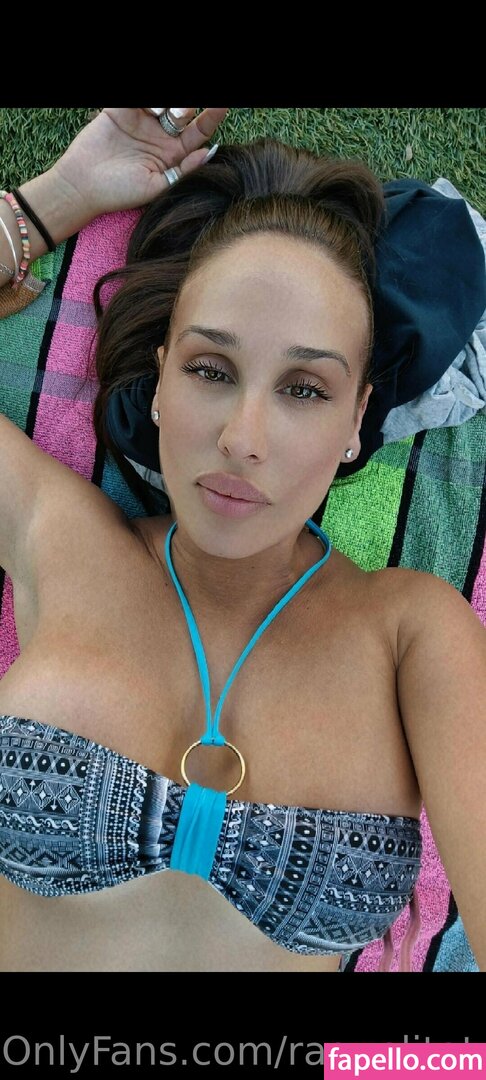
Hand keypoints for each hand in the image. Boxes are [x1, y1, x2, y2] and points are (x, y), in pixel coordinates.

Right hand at [50, 107, 228, 219]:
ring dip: (167, 102)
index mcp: (173, 153)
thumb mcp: (157, 187)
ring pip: (163, 101)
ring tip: (158, 110)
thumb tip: (210, 151)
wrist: (82, 185)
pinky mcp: (120, 110)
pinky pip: (138, 100)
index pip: (199, 131)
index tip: (223, 106)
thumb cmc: (119, 192)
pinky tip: (146, 107)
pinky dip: (147, 102)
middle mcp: (160, 134)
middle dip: (187, 107)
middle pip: (184, 110)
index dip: (212, 117)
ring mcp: (141, 119)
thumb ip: (183, 170)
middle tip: (178, 114)